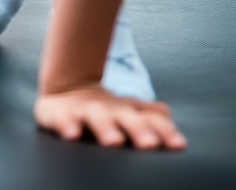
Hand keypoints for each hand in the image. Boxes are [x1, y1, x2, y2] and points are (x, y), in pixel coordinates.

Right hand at [34, 85, 186, 149]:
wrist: (68, 90)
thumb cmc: (106, 110)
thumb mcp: (129, 112)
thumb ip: (152, 118)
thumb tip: (174, 127)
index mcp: (129, 112)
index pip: (151, 119)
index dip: (165, 131)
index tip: (178, 145)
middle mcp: (109, 110)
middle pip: (127, 117)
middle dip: (139, 129)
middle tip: (150, 144)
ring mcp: (84, 111)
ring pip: (96, 117)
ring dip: (106, 128)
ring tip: (114, 141)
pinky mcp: (58, 113)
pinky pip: (61, 119)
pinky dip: (66, 125)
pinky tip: (72, 135)